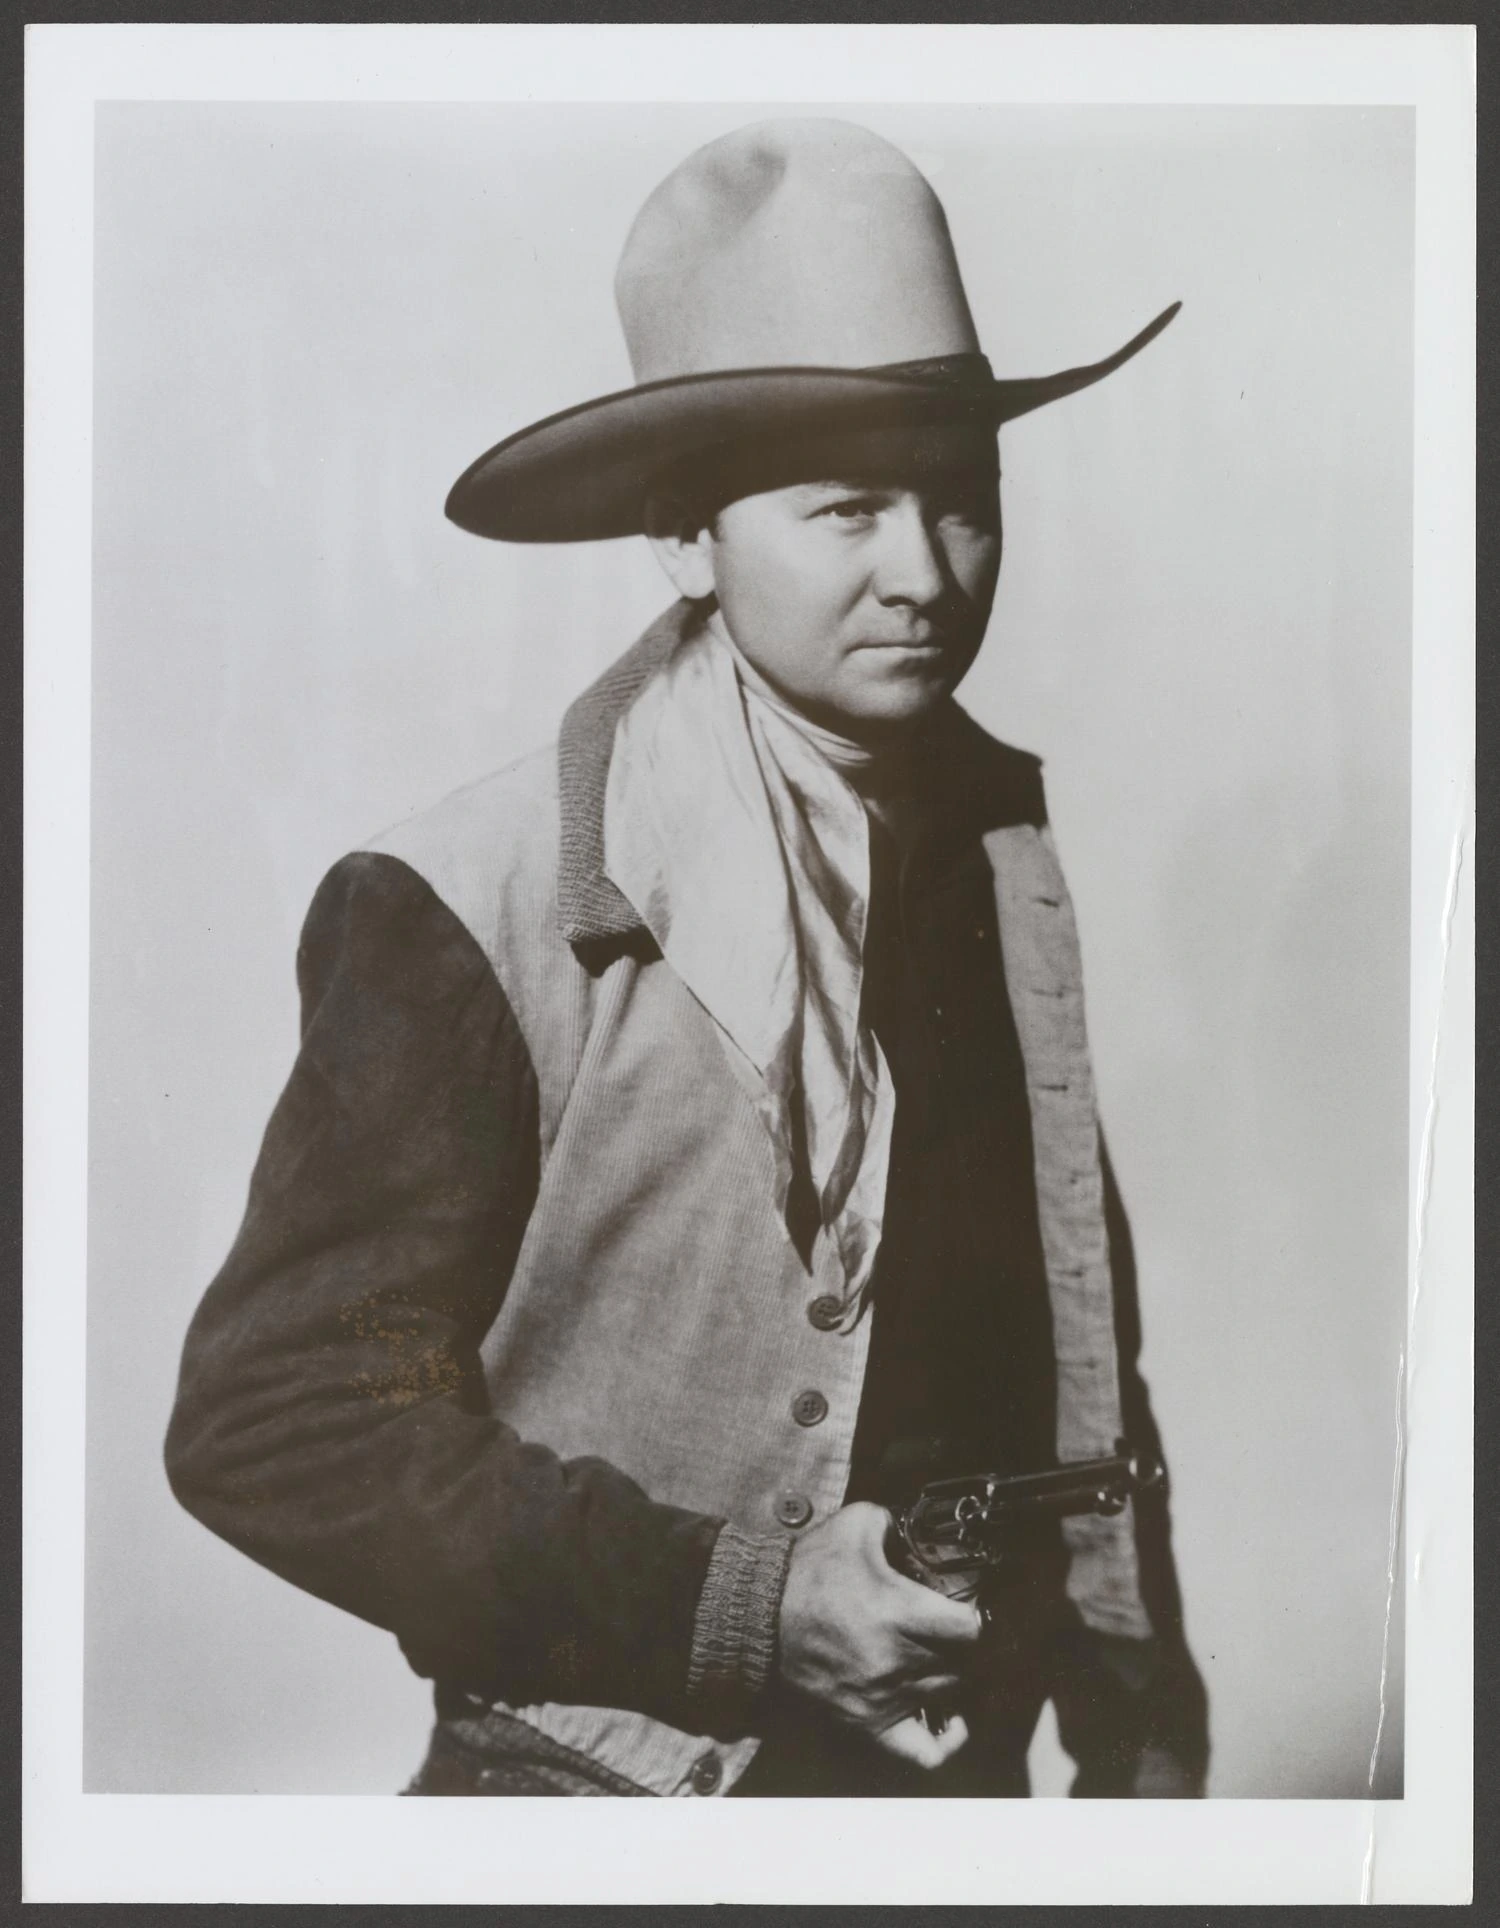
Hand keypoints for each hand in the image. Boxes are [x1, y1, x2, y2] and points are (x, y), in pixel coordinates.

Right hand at [777, 1501, 983, 1768]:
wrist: (759, 1616)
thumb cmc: (808, 1572)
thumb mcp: (856, 1525)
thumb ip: (897, 1521)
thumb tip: (923, 1527)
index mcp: (899, 1612)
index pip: (972, 1629)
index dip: (983, 1616)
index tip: (976, 1606)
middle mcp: (897, 1661)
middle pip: (966, 1661)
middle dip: (971, 1642)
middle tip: (964, 1626)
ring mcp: (885, 1697)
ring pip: (950, 1692)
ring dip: (956, 1673)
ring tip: (950, 1654)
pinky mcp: (869, 1722)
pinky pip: (924, 1752)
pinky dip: (947, 1741)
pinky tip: (954, 1720)